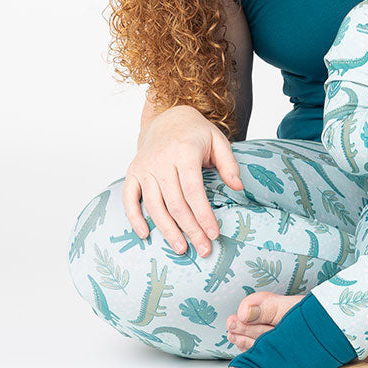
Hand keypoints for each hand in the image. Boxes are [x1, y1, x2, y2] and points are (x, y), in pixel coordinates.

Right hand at [121, 105, 241, 257]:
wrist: (169, 118)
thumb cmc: (197, 134)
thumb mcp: (219, 141)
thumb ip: (229, 164)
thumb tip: (238, 187)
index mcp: (184, 152)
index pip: (193, 191)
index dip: (203, 215)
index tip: (214, 234)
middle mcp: (161, 160)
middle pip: (175, 203)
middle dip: (190, 229)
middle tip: (203, 249)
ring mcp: (144, 167)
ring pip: (154, 206)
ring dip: (167, 230)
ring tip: (181, 248)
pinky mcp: (133, 172)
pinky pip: (129, 199)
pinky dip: (134, 218)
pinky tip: (145, 235)